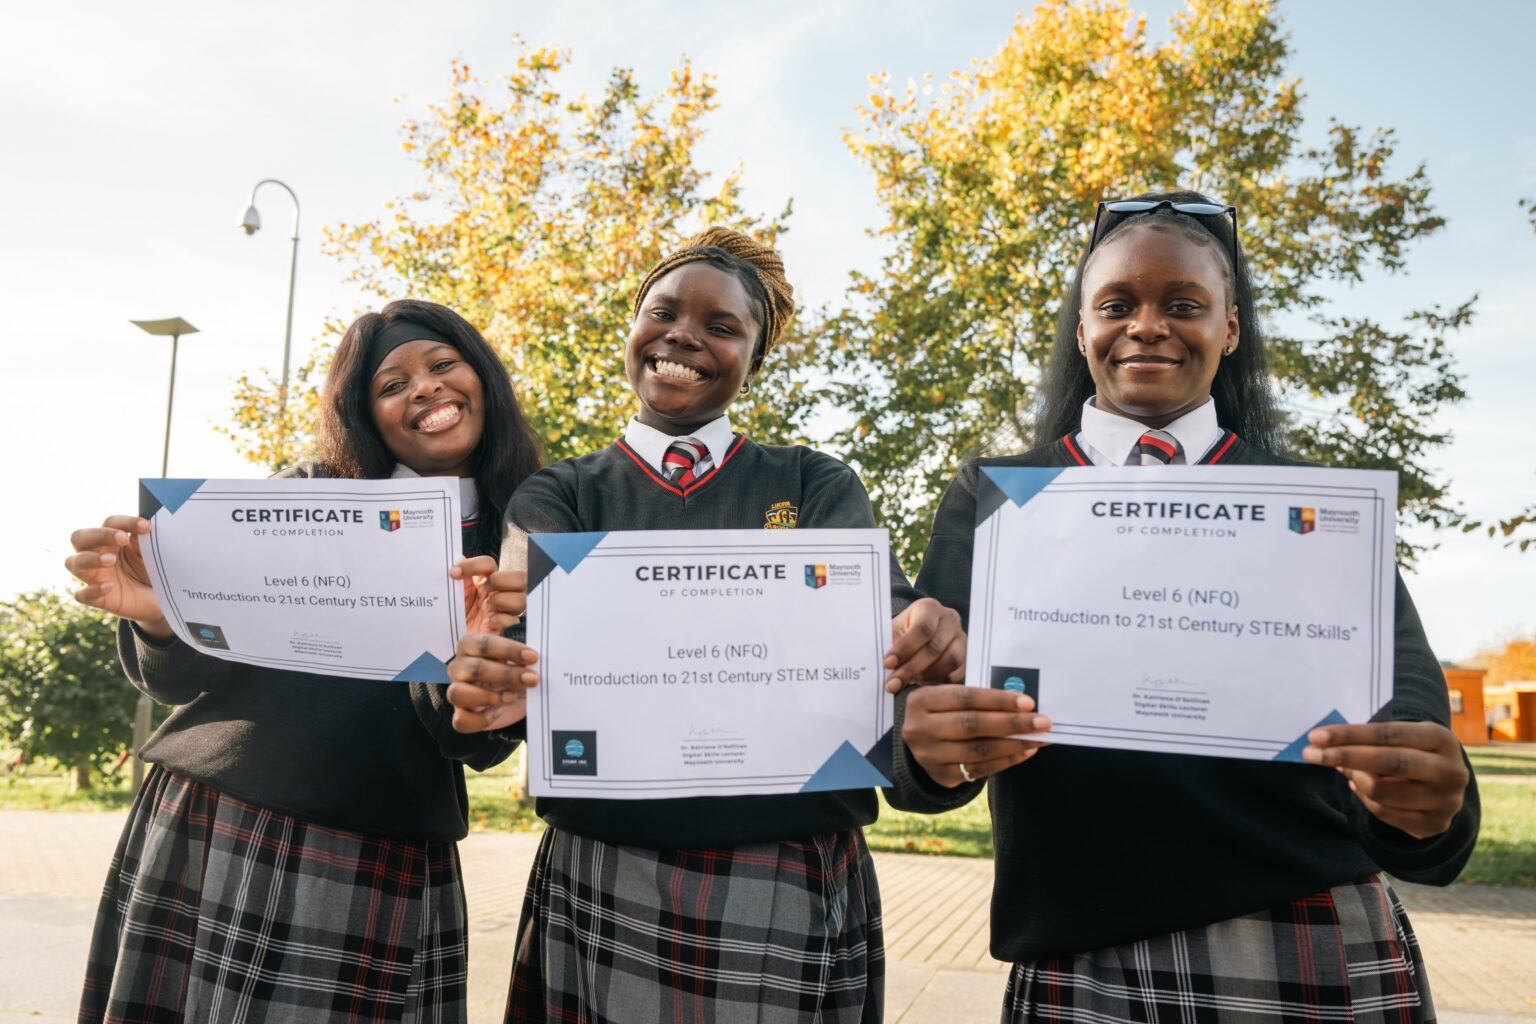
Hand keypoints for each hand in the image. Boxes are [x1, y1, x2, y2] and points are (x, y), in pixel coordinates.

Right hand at [65, 516, 169, 637]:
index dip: (125, 522)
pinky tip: (109, 586)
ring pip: (72, 563)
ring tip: (111, 560)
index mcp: (111, 540)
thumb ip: (144, 543)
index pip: (110, 523)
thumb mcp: (152, 555)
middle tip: (123, 538)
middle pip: (80, 537)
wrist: (160, 599)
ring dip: (90, 559)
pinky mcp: (96, 598)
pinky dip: (92, 590)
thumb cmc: (151, 570)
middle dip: (99, 535)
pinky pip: (82, 595)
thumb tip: (143, 529)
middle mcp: (96, 555)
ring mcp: (94, 577)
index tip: (146, 527)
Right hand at [445, 631, 540, 733]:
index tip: (533, 657)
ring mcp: (457, 692)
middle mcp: (458, 667)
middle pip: (474, 668)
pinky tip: (498, 712)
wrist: (520, 695)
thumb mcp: (520, 650)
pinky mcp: (463, 715)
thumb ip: (515, 634)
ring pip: (458, 693)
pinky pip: (461, 721)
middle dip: (506, 674)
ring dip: (488, 696)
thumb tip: (515, 614)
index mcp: (469, 646)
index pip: (483, 644)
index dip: (508, 650)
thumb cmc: (516, 668)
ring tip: (512, 696)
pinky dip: (480, 719)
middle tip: (532, 679)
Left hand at [451, 560, 525, 634]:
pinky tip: (487, 622)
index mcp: (485, 580)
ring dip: (500, 601)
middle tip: (482, 590)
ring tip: (485, 609)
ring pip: (521, 599)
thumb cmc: (451, 614)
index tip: (453, 573)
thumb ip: (458, 576)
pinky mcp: (503, 627)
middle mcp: (499, 592)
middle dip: (499, 581)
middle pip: (520, 577)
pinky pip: (512, 620)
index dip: (473, 565)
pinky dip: (498, 620)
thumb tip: (459, 557)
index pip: (488, 563)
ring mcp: (504, 610)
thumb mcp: (451, 593)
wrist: (447, 638)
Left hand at [884, 597, 964, 691]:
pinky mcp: (967, 656)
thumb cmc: (902, 631)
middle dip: (911, 669)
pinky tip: (922, 686)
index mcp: (929, 608)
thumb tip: (885, 667)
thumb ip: (889, 645)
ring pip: (951, 661)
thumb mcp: (893, 631)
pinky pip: (957, 673)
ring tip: (908, 685)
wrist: (918, 632)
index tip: (888, 663)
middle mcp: (950, 620)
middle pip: (935, 647)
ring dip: (927, 677)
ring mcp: (962, 638)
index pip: (922, 628)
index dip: (905, 648)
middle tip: (893, 684)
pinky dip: (938, 682)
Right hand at [902, 684, 1050, 787]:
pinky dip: (1007, 760)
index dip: (998, 700)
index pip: (965, 698)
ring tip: (1040, 738)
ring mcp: (929, 755)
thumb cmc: (941, 709)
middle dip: (1012, 723)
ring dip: (1014, 744)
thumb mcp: (945, 694)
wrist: (917, 739)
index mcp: (921, 700)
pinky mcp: (942, 775)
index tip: (1028, 702)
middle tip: (1043, 721)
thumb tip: (1021, 702)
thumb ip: (976, 695)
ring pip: (979, 750)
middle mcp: (920, 729)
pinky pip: (980, 769)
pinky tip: (1026, 751)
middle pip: (972, 725)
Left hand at [1303, 722, 1468, 838]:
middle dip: (1344, 756)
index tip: (1316, 736)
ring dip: (1354, 778)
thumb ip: (1369, 738)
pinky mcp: (1434, 825)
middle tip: (1310, 753)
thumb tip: (1322, 741)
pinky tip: (1359, 785)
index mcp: (1442, 739)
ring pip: (1381, 791)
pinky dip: (1363, 797)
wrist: (1447, 785)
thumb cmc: (1413, 751)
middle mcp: (1450, 771)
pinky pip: (1384, 813)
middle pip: (1389, 762)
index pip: (1388, 734)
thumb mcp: (1402, 737)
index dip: (1350, 735)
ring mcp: (1445, 802)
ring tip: (1346, 769)